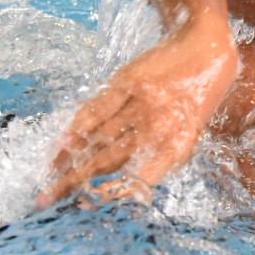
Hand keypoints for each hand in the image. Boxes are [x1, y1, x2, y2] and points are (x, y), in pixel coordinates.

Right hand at [37, 21, 238, 207]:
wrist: (207, 48)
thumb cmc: (198, 98)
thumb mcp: (189, 134)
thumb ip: (159, 158)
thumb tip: (125, 187)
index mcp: (176, 148)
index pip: (135, 180)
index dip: (106, 195)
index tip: (83, 206)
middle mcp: (158, 128)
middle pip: (107, 162)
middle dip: (74, 183)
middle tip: (48, 199)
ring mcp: (141, 104)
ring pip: (97, 139)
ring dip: (69, 159)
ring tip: (49, 177)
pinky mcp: (127, 82)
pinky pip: (97, 109)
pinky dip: (78, 127)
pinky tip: (62, 142)